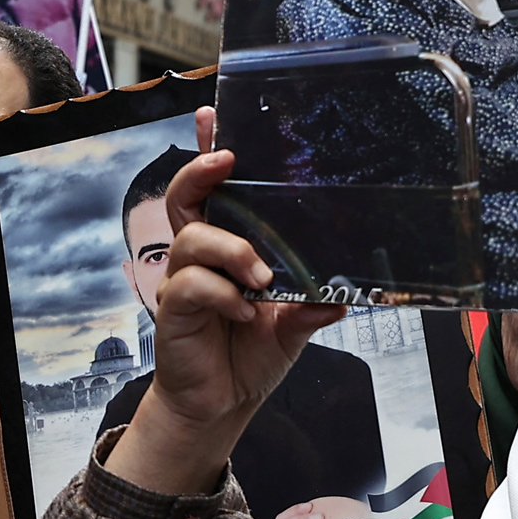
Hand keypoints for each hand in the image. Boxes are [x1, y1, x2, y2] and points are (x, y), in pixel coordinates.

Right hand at [104, 147, 342, 495]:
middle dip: (201, 171)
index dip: (208, 150)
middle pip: (186, 196)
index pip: (214, 189)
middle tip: (226, 163)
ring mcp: (183, 279)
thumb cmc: (249, 353)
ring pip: (191, 239)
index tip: (212, 115)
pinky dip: (223, 294)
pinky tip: (245, 311)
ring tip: (261, 277)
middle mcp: (200, 254)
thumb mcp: (292, 327)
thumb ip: (311, 304)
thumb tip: (344, 296)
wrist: (220, 403)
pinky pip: (190, 285)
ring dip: (231, 250)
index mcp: (227, 245)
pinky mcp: (173, 310)